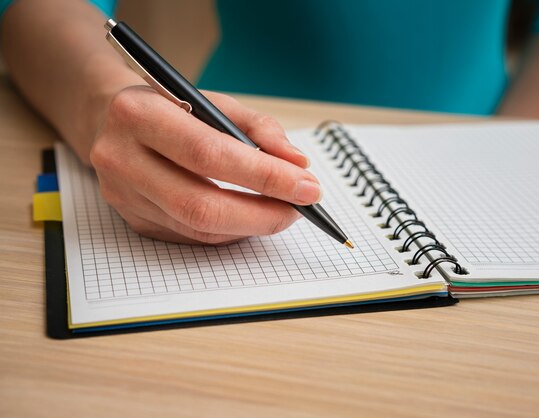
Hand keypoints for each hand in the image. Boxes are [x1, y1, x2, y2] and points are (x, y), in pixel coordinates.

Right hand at [90, 85, 319, 243]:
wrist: (110, 120)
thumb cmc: (172, 107)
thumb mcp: (214, 101)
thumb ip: (259, 129)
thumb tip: (298, 164)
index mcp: (139, 113)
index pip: (209, 154)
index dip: (264, 175)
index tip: (306, 186)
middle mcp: (121, 157)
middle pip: (200, 204)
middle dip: (262, 212)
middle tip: (299, 209)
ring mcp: (123, 195)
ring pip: (198, 227)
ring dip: (251, 225)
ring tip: (283, 211)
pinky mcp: (133, 219)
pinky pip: (192, 235)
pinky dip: (230, 230)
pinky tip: (251, 217)